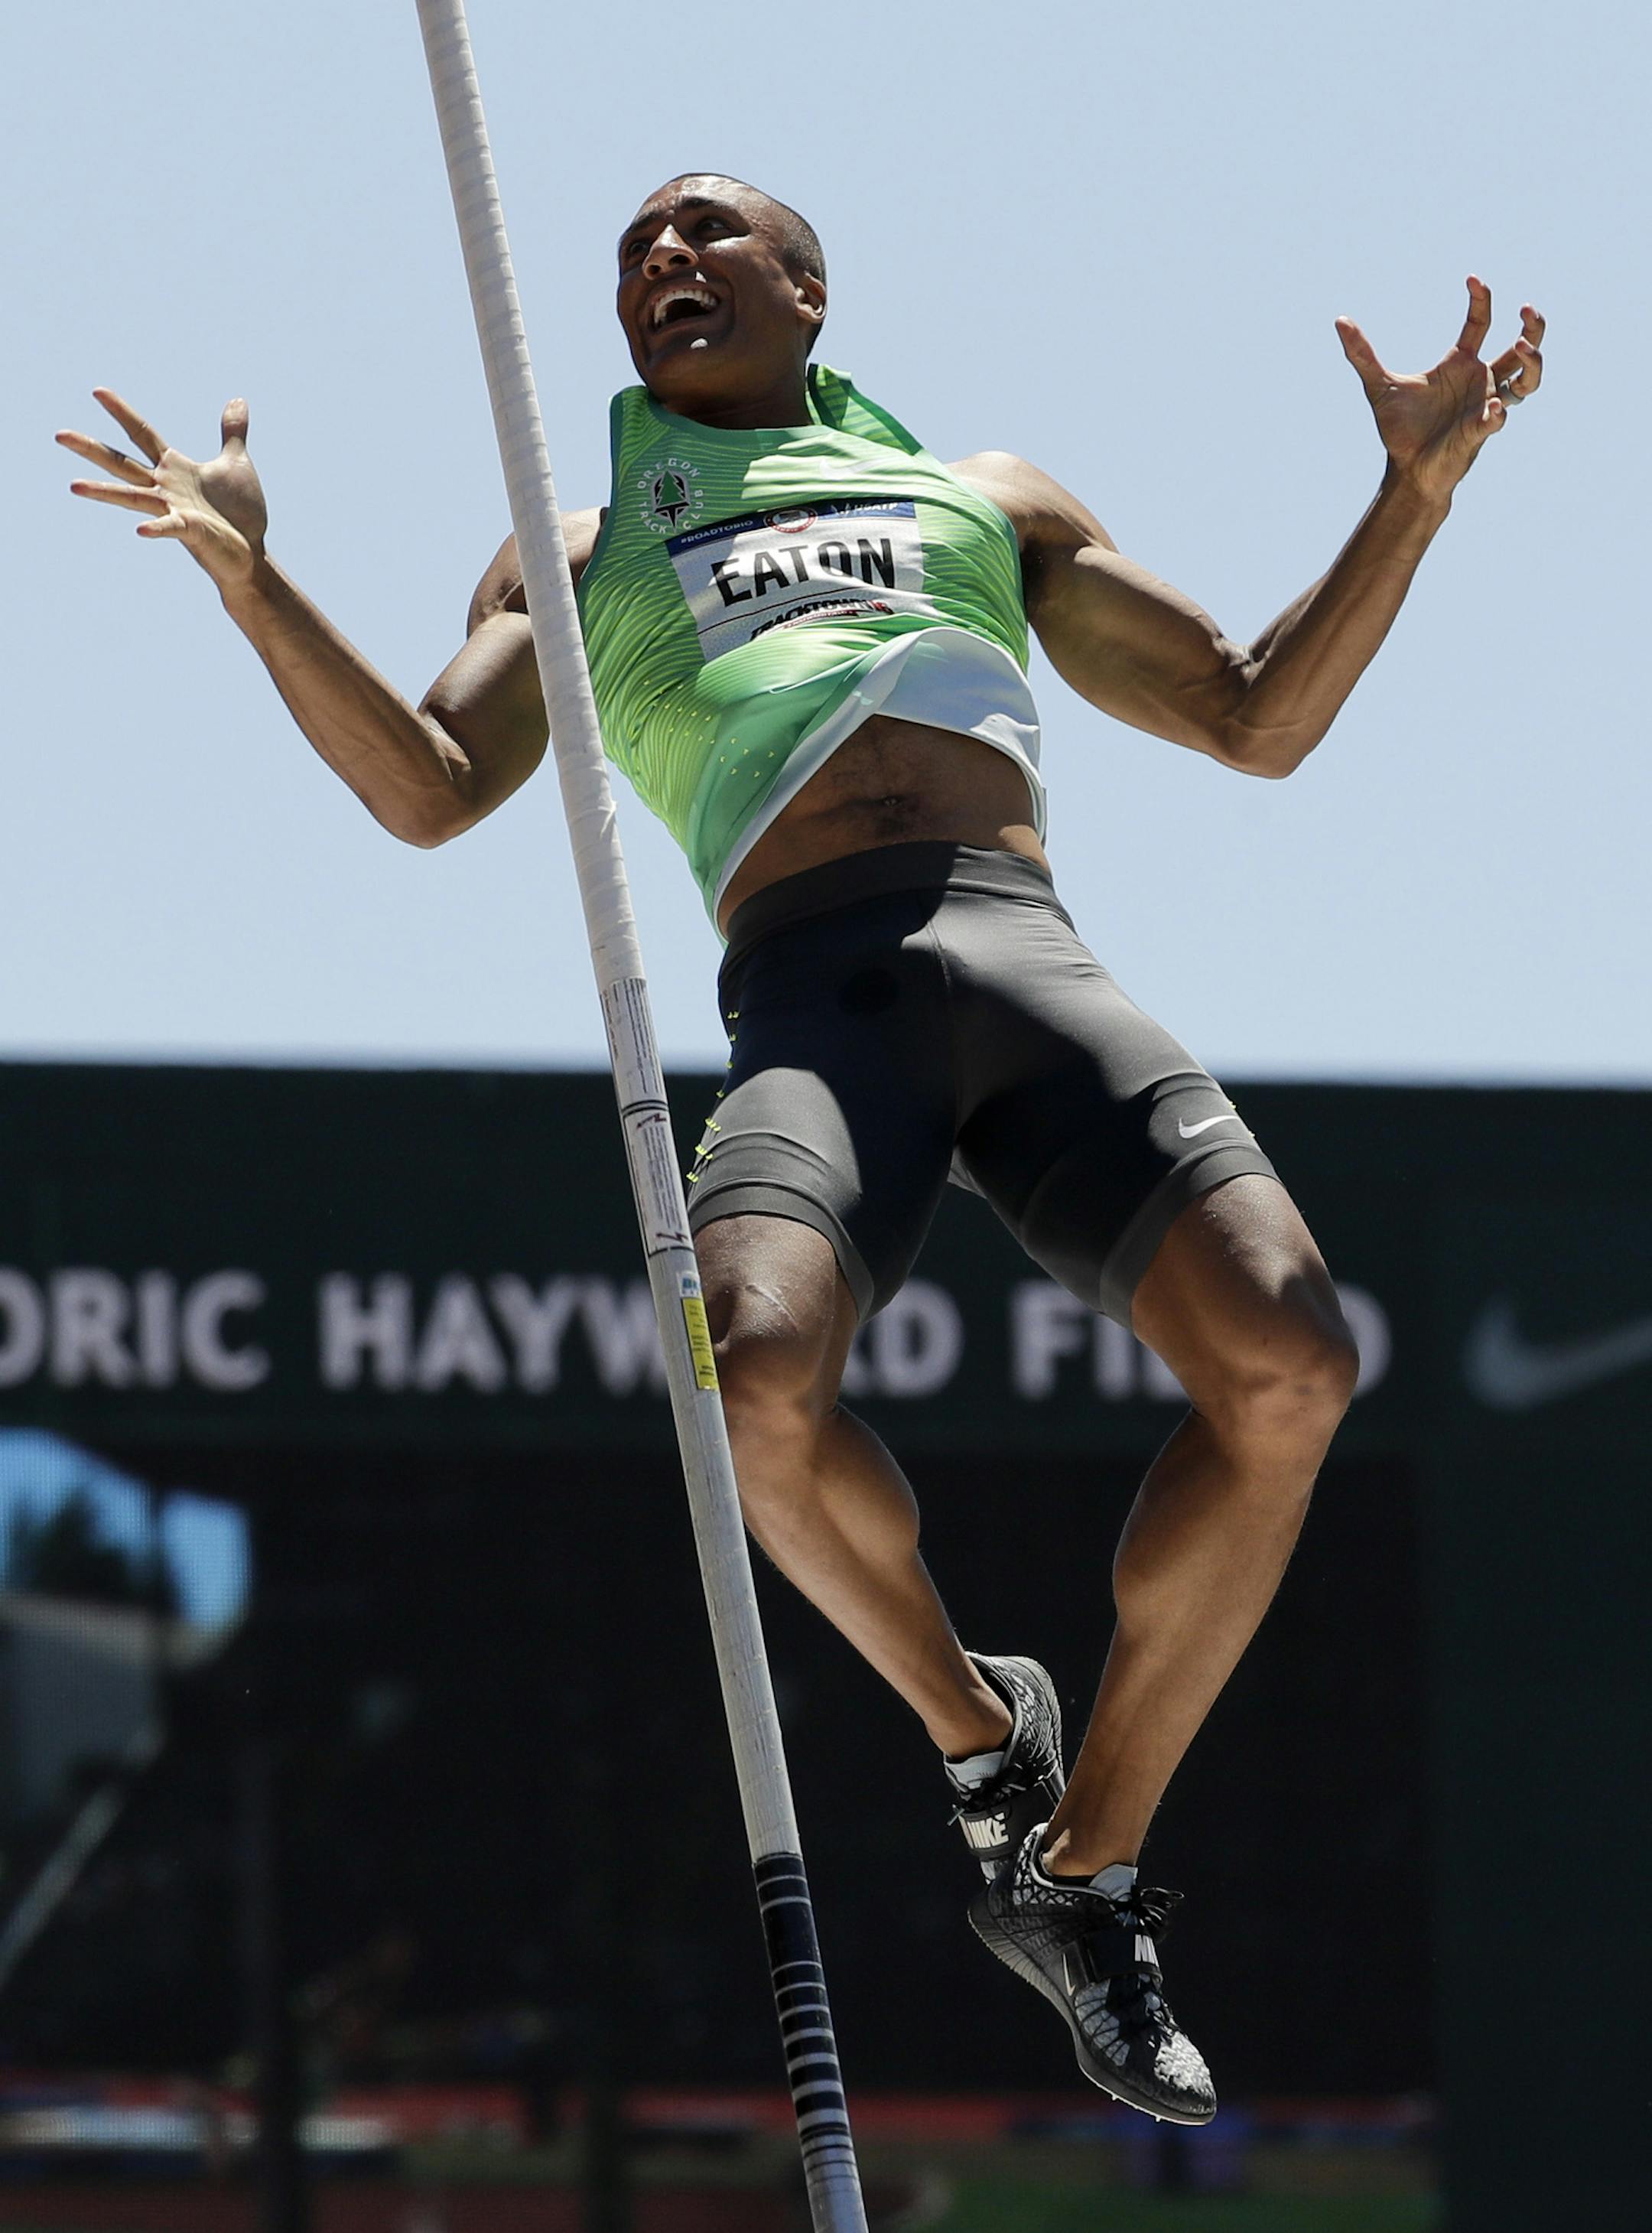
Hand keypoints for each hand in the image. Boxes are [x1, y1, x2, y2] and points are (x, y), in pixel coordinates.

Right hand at [57, 390, 268, 590]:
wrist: (251, 554)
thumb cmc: (240, 513)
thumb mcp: (236, 463)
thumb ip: (232, 432)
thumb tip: (237, 401)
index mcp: (173, 468)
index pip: (142, 433)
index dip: (121, 411)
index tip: (97, 391)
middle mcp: (165, 488)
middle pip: (121, 463)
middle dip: (91, 449)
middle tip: (58, 435)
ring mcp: (173, 510)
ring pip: (131, 497)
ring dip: (103, 491)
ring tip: (73, 485)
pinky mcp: (189, 531)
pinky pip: (170, 528)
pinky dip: (156, 528)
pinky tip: (140, 531)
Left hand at [1336, 280, 1544, 505]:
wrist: (1407, 470)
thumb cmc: (1400, 429)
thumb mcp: (1378, 387)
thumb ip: (1361, 355)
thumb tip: (1340, 321)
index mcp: (1460, 363)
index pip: (1481, 322)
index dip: (1481, 299)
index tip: (1473, 279)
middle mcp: (1480, 380)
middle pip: (1521, 348)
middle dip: (1532, 327)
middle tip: (1526, 308)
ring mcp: (1486, 405)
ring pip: (1527, 381)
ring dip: (1532, 364)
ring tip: (1521, 348)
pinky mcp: (1481, 432)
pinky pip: (1498, 420)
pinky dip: (1497, 414)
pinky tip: (1492, 409)